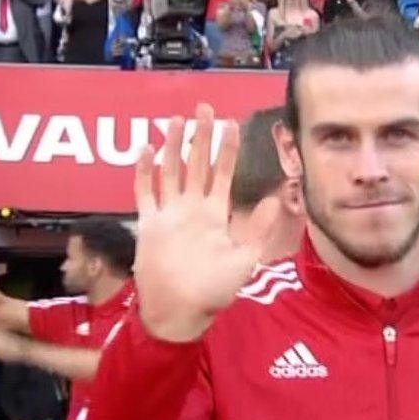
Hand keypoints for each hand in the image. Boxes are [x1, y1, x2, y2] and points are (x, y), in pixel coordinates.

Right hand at [134, 104, 270, 342]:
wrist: (180, 311)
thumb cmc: (214, 290)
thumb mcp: (245, 258)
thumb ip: (257, 228)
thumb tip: (274, 199)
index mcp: (214, 214)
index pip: (222, 173)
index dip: (227, 149)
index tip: (231, 124)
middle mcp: (191, 209)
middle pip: (196, 164)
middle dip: (201, 137)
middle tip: (205, 108)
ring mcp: (168, 214)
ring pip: (170, 171)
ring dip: (173, 146)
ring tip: (176, 120)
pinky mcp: (148, 223)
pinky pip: (144, 192)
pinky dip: (144, 171)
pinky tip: (146, 149)